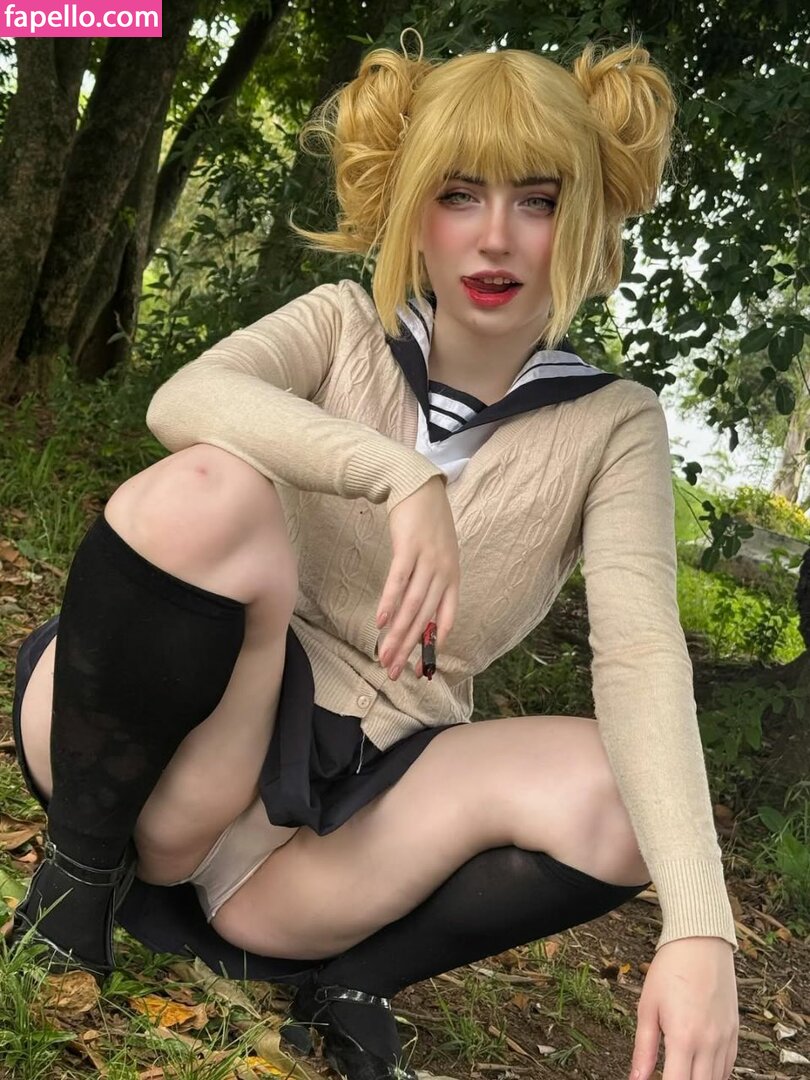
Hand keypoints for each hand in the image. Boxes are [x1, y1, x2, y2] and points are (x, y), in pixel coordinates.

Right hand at [377, 475, 458, 680]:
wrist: (419, 486)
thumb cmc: (426, 524)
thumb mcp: (439, 554)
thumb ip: (432, 582)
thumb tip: (416, 612)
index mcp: (453, 577)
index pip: (445, 620)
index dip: (431, 645)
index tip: (420, 668)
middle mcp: (443, 572)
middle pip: (424, 618)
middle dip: (408, 649)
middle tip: (394, 672)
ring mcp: (427, 560)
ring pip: (412, 605)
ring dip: (396, 634)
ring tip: (384, 656)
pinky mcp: (409, 548)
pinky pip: (399, 581)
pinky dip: (390, 603)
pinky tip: (381, 622)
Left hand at [630, 937, 737, 1079]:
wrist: (700, 942)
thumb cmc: (670, 970)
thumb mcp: (647, 1007)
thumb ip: (643, 1049)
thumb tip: (636, 1079)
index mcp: (683, 1037)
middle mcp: (709, 1043)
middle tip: (667, 1073)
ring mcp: (725, 1039)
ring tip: (681, 1069)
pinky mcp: (735, 1032)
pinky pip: (729, 1067)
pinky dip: (715, 1074)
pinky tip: (700, 1068)